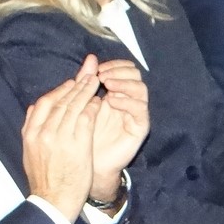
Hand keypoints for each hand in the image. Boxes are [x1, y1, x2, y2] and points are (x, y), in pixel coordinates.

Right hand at [22, 72, 100, 223]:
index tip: (69, 83)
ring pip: (75, 105)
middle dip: (76, 84)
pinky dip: (93, 106)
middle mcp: (44, 133)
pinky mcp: (78, 144)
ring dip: (86, 91)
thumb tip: (34, 109)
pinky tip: (99, 101)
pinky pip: (87, 117)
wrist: (53, 202)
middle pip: (61, 101)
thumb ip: (32, 129)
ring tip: (95, 81)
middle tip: (87, 74)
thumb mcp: (30, 152)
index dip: (59, 90)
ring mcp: (61, 138)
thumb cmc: (44, 178)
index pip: (44, 103)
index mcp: (30, 134)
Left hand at [90, 57, 148, 204]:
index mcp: (117, 92)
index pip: (124, 68)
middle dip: (118, 71)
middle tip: (102, 76)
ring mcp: (136, 113)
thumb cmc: (82, 136)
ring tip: (107, 86)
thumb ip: (86, 82)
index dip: (112, 65)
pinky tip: (111, 101)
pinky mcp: (140, 127)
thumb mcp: (82, 105)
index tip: (96, 69)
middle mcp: (129, 99)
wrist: (87, 166)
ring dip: (124, 83)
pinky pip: (140, 108)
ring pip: (140, 88)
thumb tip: (90, 57)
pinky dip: (126, 101)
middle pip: (135, 74)